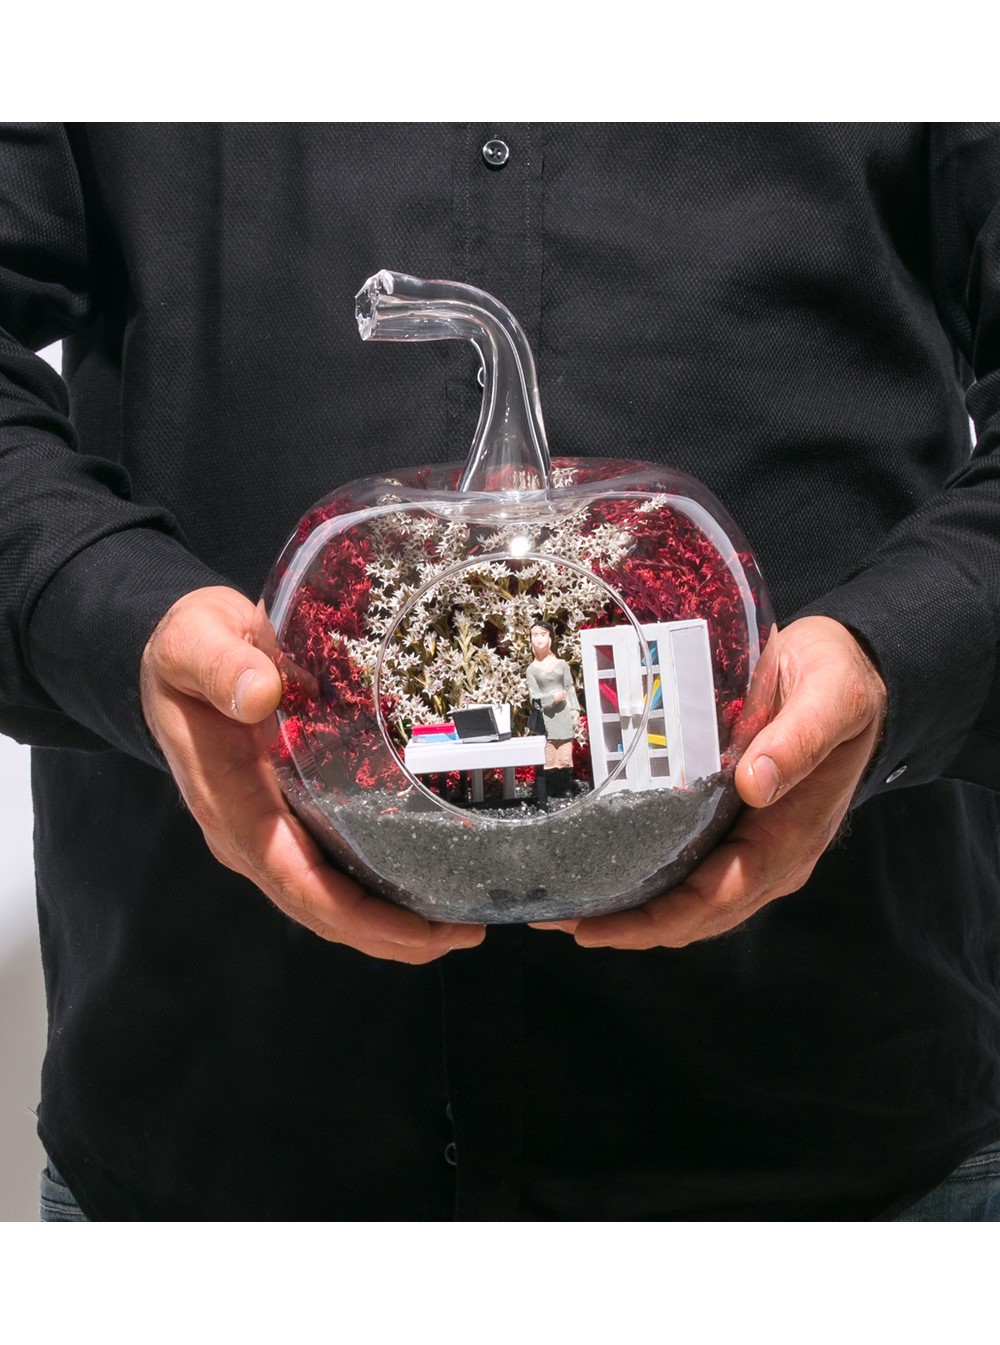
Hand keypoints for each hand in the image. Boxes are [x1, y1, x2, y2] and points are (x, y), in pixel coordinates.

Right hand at [141, 586, 484, 962]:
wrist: (174, 653)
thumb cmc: (186, 648)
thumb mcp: (195, 641)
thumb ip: (222, 666)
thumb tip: (260, 694)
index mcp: (229, 802)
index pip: (296, 880)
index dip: (360, 916)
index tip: (421, 931)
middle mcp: (247, 832)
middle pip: (321, 908)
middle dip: (391, 935)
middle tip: (467, 934)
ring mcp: (266, 831)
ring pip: (328, 899)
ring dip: (390, 920)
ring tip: (459, 923)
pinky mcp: (285, 818)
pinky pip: (331, 870)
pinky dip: (378, 889)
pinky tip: (426, 881)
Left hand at [534, 616, 886, 949]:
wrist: (855, 671)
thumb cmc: (840, 682)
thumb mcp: (831, 697)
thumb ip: (800, 738)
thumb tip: (756, 781)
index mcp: (790, 837)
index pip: (717, 899)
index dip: (656, 921)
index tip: (597, 928)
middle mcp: (770, 856)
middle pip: (692, 913)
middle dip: (625, 925)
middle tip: (554, 917)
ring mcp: (752, 845)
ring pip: (685, 897)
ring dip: (627, 908)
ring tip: (561, 902)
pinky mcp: (734, 825)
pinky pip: (686, 867)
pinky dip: (642, 876)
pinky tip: (598, 864)